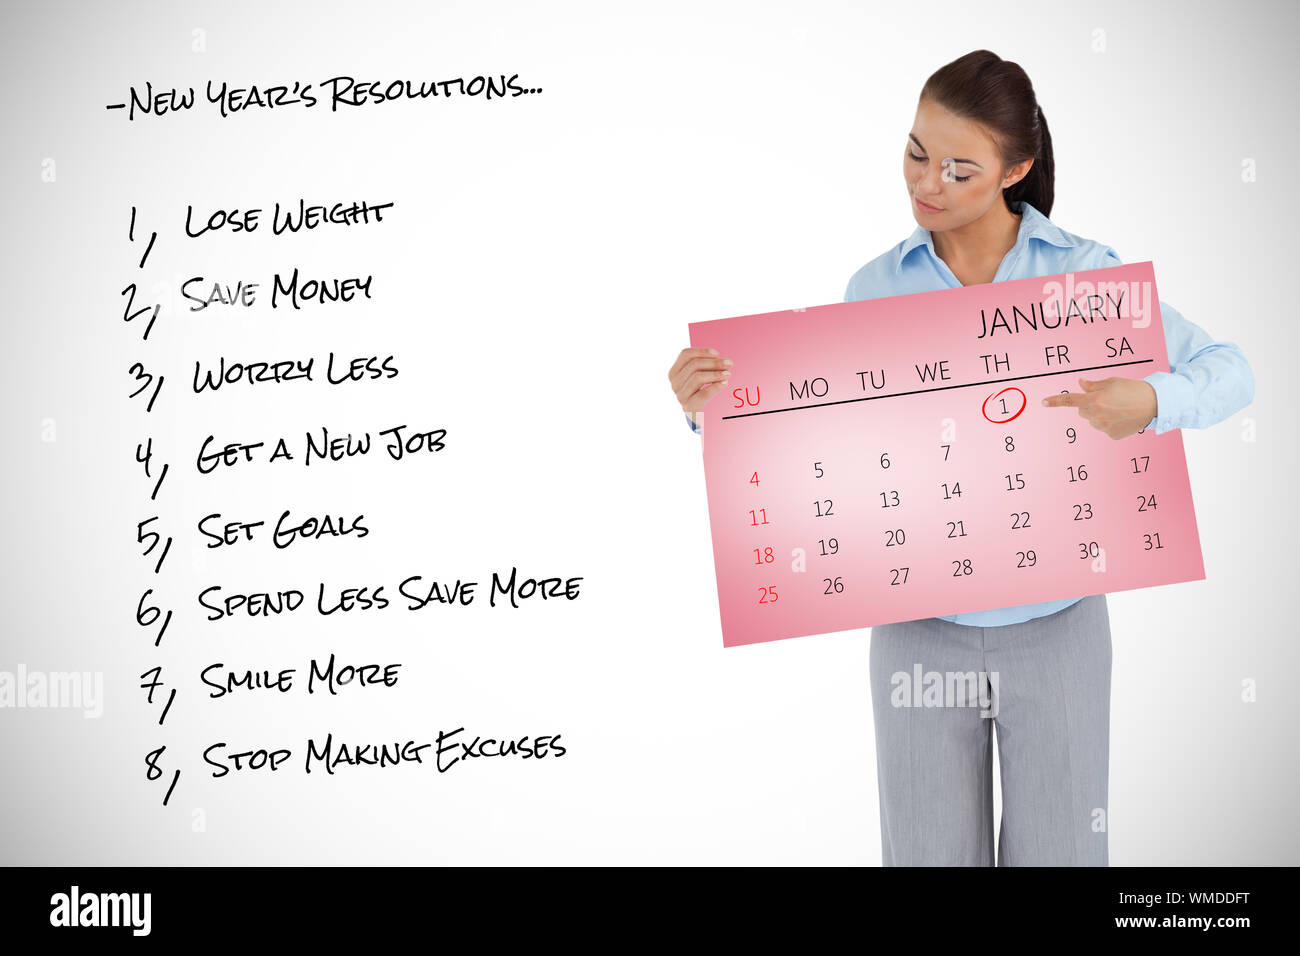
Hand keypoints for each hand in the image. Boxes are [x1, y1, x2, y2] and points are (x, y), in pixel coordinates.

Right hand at [669, 347, 731, 415]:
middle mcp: (674, 383)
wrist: (699, 418)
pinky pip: (703, 394)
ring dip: (716, 374)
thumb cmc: (701, 392)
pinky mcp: (689, 407)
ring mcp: (680, 396)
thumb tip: (720, 358)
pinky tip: (725, 383)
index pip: (685, 355)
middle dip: (714, 363)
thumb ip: (704, 365)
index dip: (701, 351)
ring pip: (697, 377)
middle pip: (694, 365)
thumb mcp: (699, 377)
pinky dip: (715, 387)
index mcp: (675, 372)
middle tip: (729, 364)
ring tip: (728, 374)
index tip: (717, 353)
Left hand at [1041, 376, 1157, 438]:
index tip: (1043, 402)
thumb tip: (1080, 384)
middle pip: (1082, 412)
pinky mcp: (1112, 435)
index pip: (1070, 401)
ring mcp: (1104, 427)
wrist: (1155, 403)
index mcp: (1095, 400)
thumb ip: (1093, 385)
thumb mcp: (1112, 382)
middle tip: (1108, 400)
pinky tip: (1122, 418)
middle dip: (1090, 406)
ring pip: (1093, 421)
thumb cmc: (1133, 389)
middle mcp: (1097, 415)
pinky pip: (1104, 429)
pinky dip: (1110, 424)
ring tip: (1119, 409)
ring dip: (1100, 415)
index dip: (1055, 401)